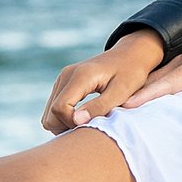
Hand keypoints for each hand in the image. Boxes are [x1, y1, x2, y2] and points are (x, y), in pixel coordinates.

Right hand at [44, 31, 164, 133]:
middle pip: (50, 114)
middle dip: (67, 126)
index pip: (60, 108)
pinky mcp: (64, 83)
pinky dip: (65, 117)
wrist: (131, 54)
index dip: (72, 124)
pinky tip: (85, 116)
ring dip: (65, 123)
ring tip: (90, 121)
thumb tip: (76, 121)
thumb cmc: (131, 73)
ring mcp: (62, 78)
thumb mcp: (122, 91)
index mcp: (80, 76)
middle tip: (91, 126)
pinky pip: (54, 107)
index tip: (92, 125)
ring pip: (49, 113)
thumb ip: (100, 106)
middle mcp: (66, 75)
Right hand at [119, 24, 181, 132]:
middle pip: (152, 83)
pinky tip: (144, 103)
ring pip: (156, 80)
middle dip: (132, 98)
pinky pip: (164, 78)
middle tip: (110, 117)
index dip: (143, 97)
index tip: (122, 107)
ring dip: (139, 93)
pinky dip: (152, 88)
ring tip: (119, 113)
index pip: (163, 85)